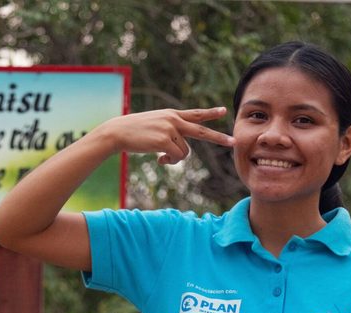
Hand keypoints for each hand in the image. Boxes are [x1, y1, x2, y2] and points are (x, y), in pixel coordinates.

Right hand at [92, 107, 234, 164]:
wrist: (117, 132)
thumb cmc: (133, 132)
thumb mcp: (154, 127)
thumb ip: (169, 134)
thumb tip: (179, 152)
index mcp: (171, 115)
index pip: (195, 113)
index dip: (210, 113)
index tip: (224, 111)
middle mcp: (173, 119)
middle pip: (201, 130)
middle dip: (218, 138)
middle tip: (233, 142)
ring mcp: (169, 129)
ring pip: (185, 151)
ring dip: (175, 158)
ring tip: (161, 157)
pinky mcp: (164, 140)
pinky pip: (176, 157)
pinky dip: (169, 162)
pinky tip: (158, 160)